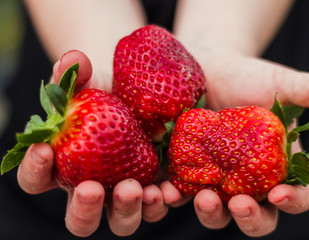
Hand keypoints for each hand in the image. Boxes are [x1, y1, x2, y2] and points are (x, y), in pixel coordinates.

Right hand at [17, 50, 167, 236]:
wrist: (141, 97)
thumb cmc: (106, 92)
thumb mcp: (92, 80)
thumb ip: (76, 73)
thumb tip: (71, 60)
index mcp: (65, 168)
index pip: (36, 180)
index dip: (34, 169)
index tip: (43, 149)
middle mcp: (93, 189)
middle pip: (80, 217)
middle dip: (84, 208)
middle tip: (91, 188)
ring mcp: (124, 194)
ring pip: (121, 220)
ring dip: (126, 211)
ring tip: (134, 189)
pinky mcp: (155, 189)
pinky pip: (156, 206)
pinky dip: (161, 202)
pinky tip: (167, 189)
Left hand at [159, 48, 308, 236]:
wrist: (208, 68)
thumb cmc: (248, 76)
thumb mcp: (282, 84)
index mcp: (278, 166)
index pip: (296, 195)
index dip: (294, 201)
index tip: (281, 193)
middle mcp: (249, 180)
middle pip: (257, 214)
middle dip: (251, 217)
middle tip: (240, 204)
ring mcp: (218, 179)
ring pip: (218, 211)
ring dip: (212, 212)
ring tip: (203, 198)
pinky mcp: (189, 171)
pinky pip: (183, 193)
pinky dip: (176, 197)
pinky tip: (168, 191)